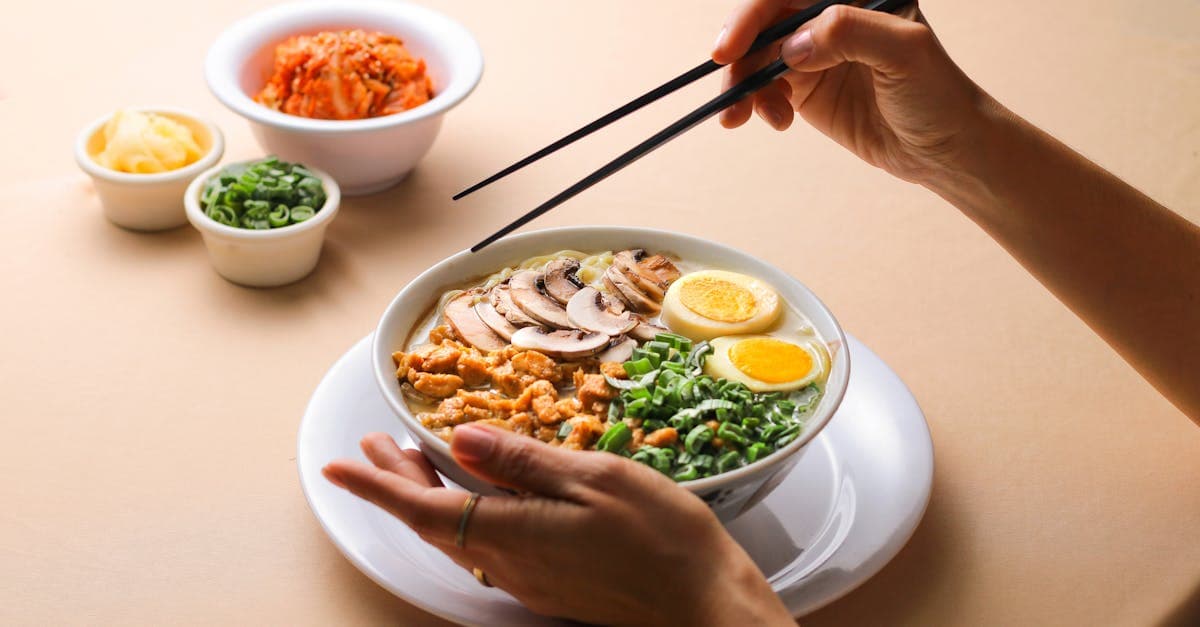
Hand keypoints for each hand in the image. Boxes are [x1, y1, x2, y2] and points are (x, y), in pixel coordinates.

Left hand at [323, 426, 793, 625]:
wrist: (704, 605)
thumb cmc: (661, 539)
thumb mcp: (593, 480)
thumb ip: (522, 462)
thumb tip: (460, 439)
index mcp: (512, 534)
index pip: (423, 508)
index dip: (376, 486)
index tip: (338, 467)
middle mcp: (508, 564)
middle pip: (434, 521)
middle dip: (397, 483)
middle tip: (374, 447)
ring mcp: (529, 578)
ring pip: (459, 534)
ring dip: (430, 495)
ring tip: (413, 460)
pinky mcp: (550, 584)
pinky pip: (489, 546)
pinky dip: (467, 512)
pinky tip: (480, 493)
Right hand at [712, 1, 989, 183]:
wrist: (946, 150)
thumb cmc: (939, 93)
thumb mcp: (905, 53)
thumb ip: (850, 33)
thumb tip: (793, 44)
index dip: (753, 14)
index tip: (731, 48)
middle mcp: (830, 15)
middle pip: (764, 22)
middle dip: (739, 55)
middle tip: (729, 89)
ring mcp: (816, 51)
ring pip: (758, 57)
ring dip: (744, 87)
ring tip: (742, 117)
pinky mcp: (807, 86)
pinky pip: (766, 88)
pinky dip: (760, 105)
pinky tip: (780, 123)